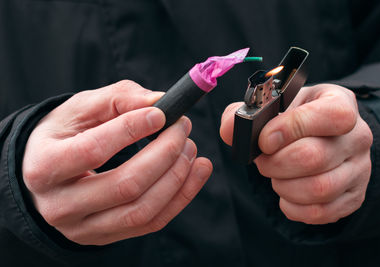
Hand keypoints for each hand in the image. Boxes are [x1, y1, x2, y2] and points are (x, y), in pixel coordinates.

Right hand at [22, 80, 212, 244]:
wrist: (47, 172)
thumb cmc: (64, 136)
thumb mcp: (80, 109)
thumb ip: (118, 99)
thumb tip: (160, 101)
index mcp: (45, 167)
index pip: (92, 151)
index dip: (131, 130)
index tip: (162, 113)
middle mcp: (60, 206)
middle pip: (125, 186)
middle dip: (164, 153)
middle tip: (183, 128)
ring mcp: (85, 228)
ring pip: (142, 210)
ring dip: (177, 177)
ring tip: (191, 148)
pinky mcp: (107, 236)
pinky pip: (152, 222)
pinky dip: (181, 196)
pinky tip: (197, 171)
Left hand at [220, 84, 371, 223]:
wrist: (320, 137)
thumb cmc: (294, 119)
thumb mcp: (272, 106)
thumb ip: (245, 113)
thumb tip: (231, 131)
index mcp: (340, 103)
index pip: (331, 116)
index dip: (292, 128)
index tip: (265, 139)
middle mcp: (357, 136)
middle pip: (314, 157)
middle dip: (275, 163)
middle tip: (263, 160)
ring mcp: (359, 169)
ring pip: (319, 189)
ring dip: (283, 185)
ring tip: (275, 175)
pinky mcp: (353, 197)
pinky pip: (321, 212)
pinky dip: (293, 206)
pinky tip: (286, 193)